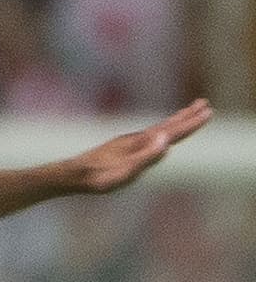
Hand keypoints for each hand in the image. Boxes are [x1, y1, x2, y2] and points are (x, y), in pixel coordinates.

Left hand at [70, 98, 212, 194]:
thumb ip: (146, 157)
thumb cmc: (99, 178)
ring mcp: (129, 143)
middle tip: (204, 103)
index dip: (191, 123)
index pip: (172, 131)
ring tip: (185, 113)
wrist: (73, 175)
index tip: (208, 111)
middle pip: (166, 125)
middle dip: (186, 116)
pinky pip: (147, 136)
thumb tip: (166, 140)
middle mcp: (137, 139)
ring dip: (174, 121)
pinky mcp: (121, 148)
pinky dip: (159, 130)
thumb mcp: (125, 172)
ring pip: (157, 129)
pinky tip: (156, 134)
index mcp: (141, 144)